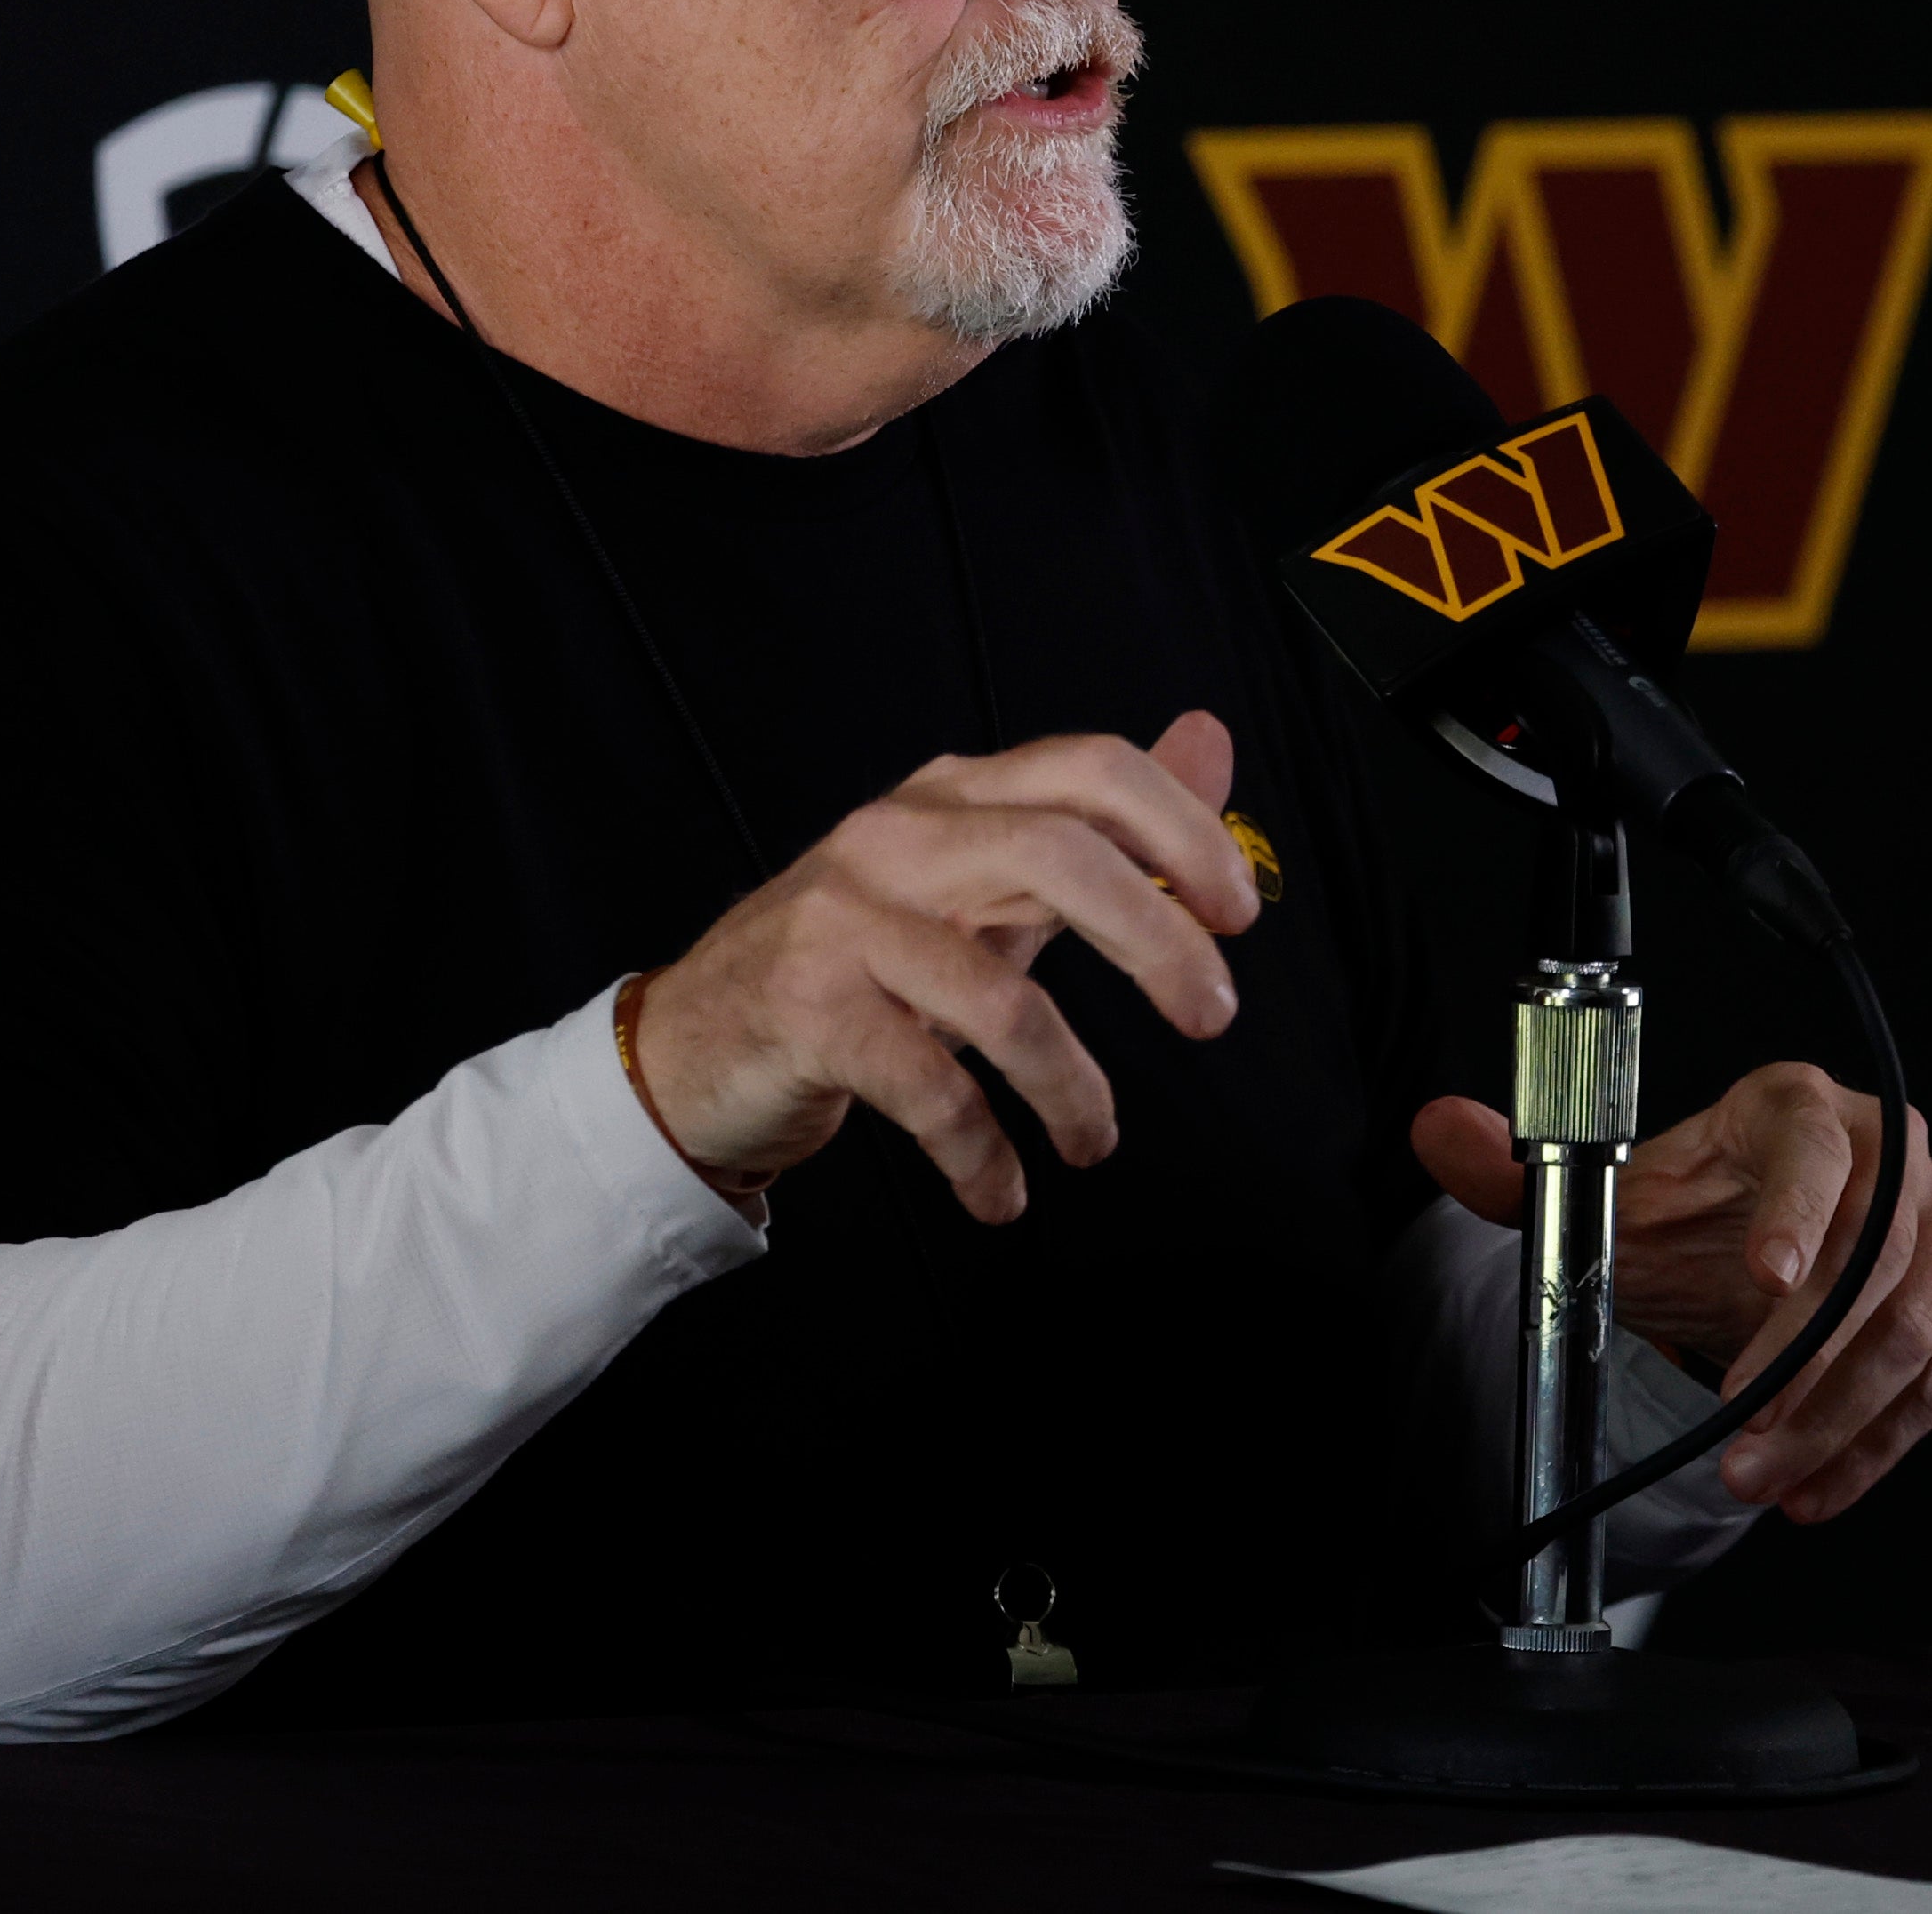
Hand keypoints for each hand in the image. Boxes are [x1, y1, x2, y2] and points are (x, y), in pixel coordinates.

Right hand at [632, 711, 1254, 1218]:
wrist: (691, 1043)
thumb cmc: (863, 959)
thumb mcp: (984, 879)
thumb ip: (1096, 821)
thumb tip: (1212, 740)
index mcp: (954, 795)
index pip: (1089, 769)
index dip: (1182, 831)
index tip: (1240, 910)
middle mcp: (898, 838)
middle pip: (1059, 857)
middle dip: (1156, 942)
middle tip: (1214, 1018)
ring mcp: (844, 923)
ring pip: (1000, 999)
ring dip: (1073, 1088)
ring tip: (1092, 1142)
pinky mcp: (808, 1014)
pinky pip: (931, 1090)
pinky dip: (983, 1156)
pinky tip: (1002, 1191)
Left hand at [1412, 1063, 1931, 1523]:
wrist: (1770, 1242)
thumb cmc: (1699, 1213)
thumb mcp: (1608, 1200)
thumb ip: (1516, 1172)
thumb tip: (1437, 1130)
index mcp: (1797, 1103)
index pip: (1811, 1148)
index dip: (1795, 1212)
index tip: (1762, 1281)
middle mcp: (1892, 1144)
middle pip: (1873, 1259)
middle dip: (1805, 1368)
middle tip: (1742, 1442)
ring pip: (1918, 1327)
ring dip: (1843, 1421)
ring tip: (1767, 1483)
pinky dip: (1888, 1440)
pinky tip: (1821, 1486)